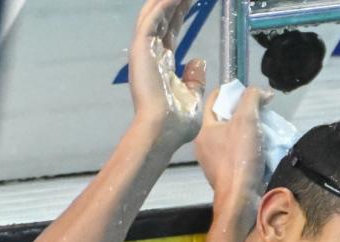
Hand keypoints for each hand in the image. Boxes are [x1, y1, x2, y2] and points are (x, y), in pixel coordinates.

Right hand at [129, 0, 205, 145]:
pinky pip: (153, 18)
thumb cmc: (176, 123)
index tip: (192, 0)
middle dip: (176, 2)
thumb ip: (194, 79)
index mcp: (161, 64)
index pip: (171, 30)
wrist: (163, 131)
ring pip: (154, 13)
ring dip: (168, 0)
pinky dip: (164, 4)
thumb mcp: (191, 97)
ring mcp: (144, 50)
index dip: (181, 14)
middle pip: (163, 18)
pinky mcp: (142, 48)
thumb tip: (198, 61)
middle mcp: (151, 53)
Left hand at [194, 86, 271, 198]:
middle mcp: (204, 146)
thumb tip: (262, 92)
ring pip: (230, 139)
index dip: (230, 91)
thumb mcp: (247, 119)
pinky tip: (261, 151)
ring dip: (247, 133)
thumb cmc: (239, 157)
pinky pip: (235, 155)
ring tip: (264, 131)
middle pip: (223, 120)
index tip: (247, 92)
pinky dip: (247, 150)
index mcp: (204, 130)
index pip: (213, 100)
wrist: (240, 198)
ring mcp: (213, 163)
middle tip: (259, 112)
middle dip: (242, 113)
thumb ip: (252, 99)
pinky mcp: (225, 176)